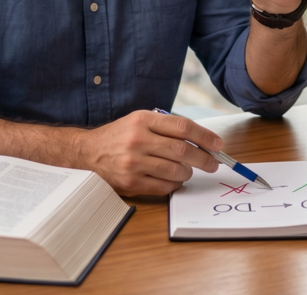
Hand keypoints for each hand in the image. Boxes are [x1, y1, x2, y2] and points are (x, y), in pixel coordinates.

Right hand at [73, 111, 223, 196]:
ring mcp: (133, 163)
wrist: (88, 153)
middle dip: (204, 158)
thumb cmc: (119, 136)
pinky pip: (164, 186)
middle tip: (214, 163)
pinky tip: (174, 179)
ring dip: (188, 172)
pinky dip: (175, 184)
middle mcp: (138, 140)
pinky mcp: (131, 182)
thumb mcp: (139, 121)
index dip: (205, 136)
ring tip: (188, 170)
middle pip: (183, 150)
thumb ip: (166, 127)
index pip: (182, 127)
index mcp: (143, 120)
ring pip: (176, 170)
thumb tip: (201, 140)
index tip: (218, 144)